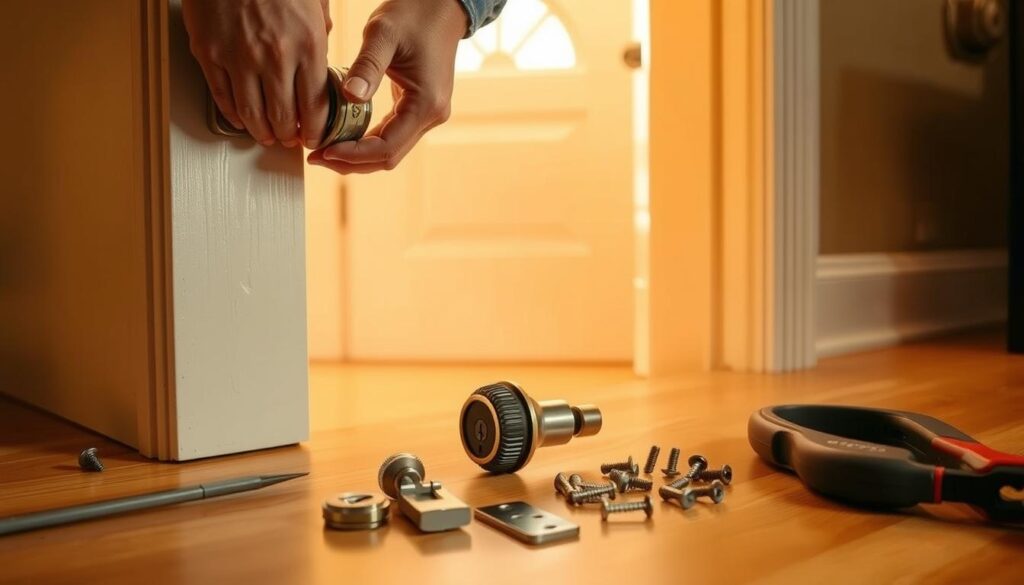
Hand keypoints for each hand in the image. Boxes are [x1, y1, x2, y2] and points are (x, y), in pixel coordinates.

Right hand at [183, 0, 332, 147]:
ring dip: (262, 132)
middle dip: (290, 136)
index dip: (317, 130)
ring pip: (253, 115)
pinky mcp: (209, 54)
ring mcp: (239, 58)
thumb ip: (320, 36)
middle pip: (285, 117)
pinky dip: (234, 115)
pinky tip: (242, 119)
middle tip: (291, 139)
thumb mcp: (313, 3)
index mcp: (307, 45)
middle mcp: (274, 57)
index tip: (316, 137)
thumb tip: (322, 63)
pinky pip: (222, 97)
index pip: (317, 107)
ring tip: (268, 135)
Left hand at [308, 0, 468, 172]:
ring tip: (325, 150)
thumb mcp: (383, 34)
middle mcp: (431, 116)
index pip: (386, 147)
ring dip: (357, 156)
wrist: (440, 6)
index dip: (352, 154)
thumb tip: (349, 95)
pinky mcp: (419, 109)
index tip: (323, 150)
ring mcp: (427, 115)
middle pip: (388, 157)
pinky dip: (367, 141)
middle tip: (316, 156)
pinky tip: (343, 135)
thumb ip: (367, 66)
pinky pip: (392, 136)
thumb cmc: (414, 14)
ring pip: (390, 151)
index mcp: (426, 104)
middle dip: (351, 162)